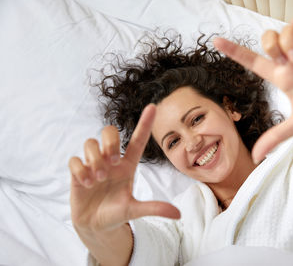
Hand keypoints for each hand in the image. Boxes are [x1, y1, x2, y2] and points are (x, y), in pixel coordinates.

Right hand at [68, 104, 179, 233]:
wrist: (96, 224)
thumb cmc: (117, 213)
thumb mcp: (135, 210)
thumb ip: (154, 208)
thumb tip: (178, 215)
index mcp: (127, 165)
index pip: (137, 140)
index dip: (145, 123)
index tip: (153, 106)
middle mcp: (110, 160)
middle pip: (108, 131)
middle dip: (110, 141)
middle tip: (113, 160)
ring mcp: (93, 164)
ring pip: (90, 143)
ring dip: (95, 158)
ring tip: (99, 179)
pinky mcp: (78, 172)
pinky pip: (75, 160)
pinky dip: (80, 169)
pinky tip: (87, 183)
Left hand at [214, 15, 292, 162]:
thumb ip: (274, 138)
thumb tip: (255, 158)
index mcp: (282, 79)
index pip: (252, 61)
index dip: (233, 51)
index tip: (216, 41)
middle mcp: (292, 63)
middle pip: (268, 40)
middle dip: (268, 42)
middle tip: (281, 59)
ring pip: (289, 30)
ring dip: (287, 39)